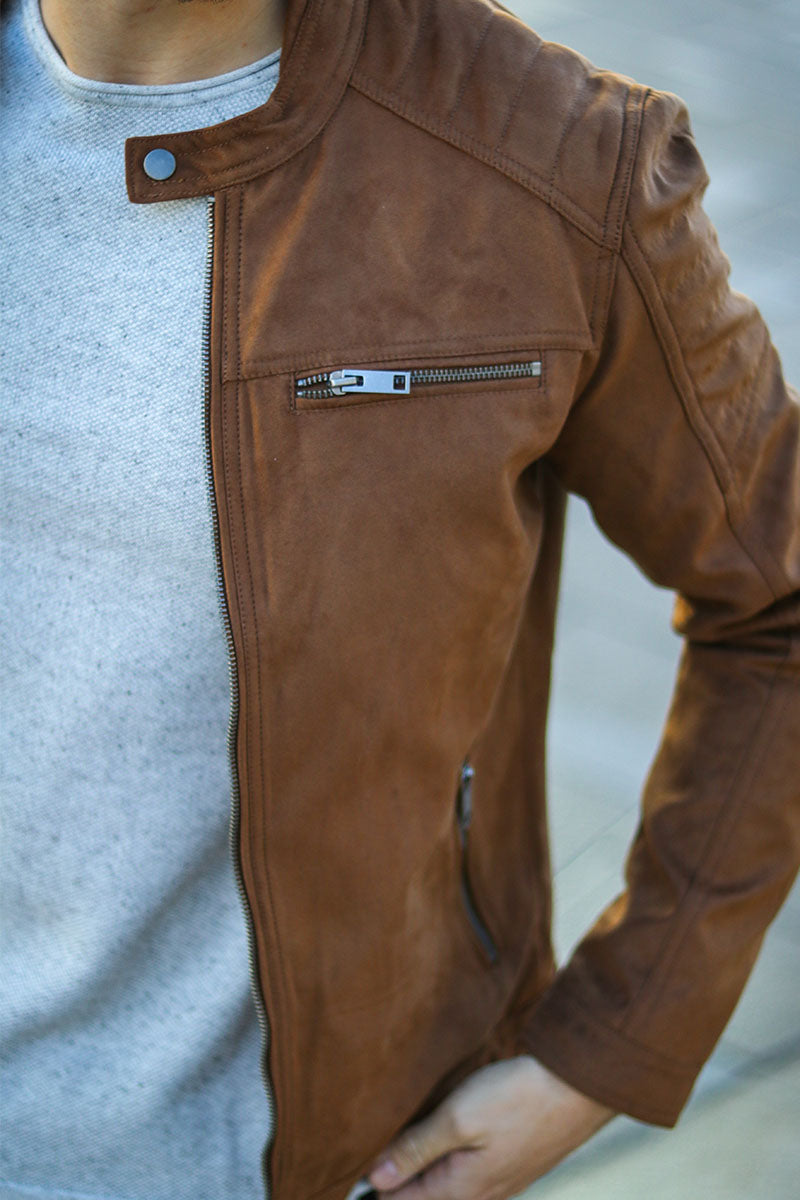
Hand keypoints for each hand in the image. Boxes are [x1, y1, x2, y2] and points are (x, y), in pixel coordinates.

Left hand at [367, 1055, 614, 1199]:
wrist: (579, 1085)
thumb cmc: (521, 1097)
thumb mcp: (459, 1118)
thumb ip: (415, 1149)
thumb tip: (375, 1180)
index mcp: (460, 1192)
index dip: (370, 1183)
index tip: (350, 1158)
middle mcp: (478, 1196)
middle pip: (420, 1196)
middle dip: (393, 1175)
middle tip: (371, 1142)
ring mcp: (497, 1183)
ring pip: (442, 1183)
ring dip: (420, 1163)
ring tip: (400, 1131)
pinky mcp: (509, 1165)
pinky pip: (464, 1171)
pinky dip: (444, 1155)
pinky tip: (438, 1130)